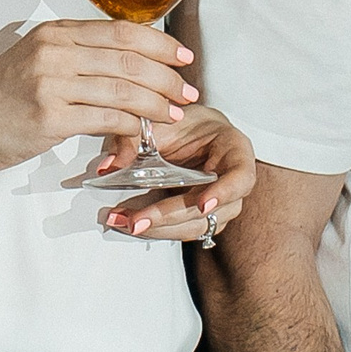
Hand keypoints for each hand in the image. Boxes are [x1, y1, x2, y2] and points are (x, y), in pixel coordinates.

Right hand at [0, 17, 199, 173]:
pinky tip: (144, 131)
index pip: (121, 31)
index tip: (183, 57)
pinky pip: (105, 118)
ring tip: (175, 113)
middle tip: (189, 91)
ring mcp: (50, 83)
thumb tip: (131, 61)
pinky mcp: (48, 116)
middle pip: (129, 59)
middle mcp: (55, 51)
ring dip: (157, 103)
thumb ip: (78, 55)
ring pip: (123, 89)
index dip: (159, 44)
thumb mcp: (38, 59)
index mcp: (56, 32)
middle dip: (167, 76)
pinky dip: (132, 126)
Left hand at [100, 109, 257, 243]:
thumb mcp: (164, 121)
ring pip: (193, 226)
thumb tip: (109, 165)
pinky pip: (181, 229)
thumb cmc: (187, 124)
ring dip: (159, 228)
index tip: (203, 204)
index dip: (224, 192)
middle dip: (170, 217)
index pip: (241, 177)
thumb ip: (136, 139)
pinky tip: (129, 221)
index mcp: (235, 152)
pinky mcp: (200, 218)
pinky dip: (156, 228)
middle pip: (209, 211)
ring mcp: (219, 206)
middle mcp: (233, 184)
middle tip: (138, 221)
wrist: (193, 133)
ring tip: (123, 221)